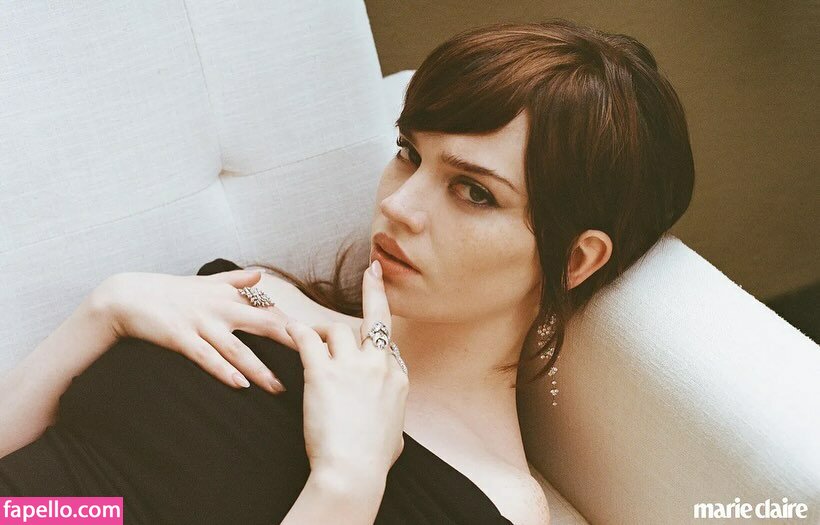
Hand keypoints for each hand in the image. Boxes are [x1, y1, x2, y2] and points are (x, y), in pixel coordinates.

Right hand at [94, 270, 294, 393]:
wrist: (128, 296)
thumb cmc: (170, 291)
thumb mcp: (206, 282)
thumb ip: (236, 280)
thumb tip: (261, 274)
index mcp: (229, 296)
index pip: (270, 310)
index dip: (295, 325)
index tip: (317, 340)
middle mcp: (221, 308)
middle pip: (263, 326)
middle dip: (290, 344)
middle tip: (314, 361)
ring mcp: (201, 324)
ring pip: (237, 349)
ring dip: (260, 370)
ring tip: (279, 387)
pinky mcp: (181, 338)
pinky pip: (206, 358)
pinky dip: (224, 371)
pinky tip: (240, 385)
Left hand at [285, 259, 407, 480]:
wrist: (353, 470)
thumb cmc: (372, 461)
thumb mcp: (395, 435)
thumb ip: (392, 417)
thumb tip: (390, 424)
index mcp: (398, 380)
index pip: (386, 346)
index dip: (377, 336)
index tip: (378, 316)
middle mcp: (378, 365)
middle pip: (374, 320)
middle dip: (375, 291)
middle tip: (372, 272)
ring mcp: (352, 366)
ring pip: (336, 328)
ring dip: (320, 330)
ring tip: (304, 336)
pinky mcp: (322, 372)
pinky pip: (307, 339)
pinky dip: (296, 332)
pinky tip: (287, 330)